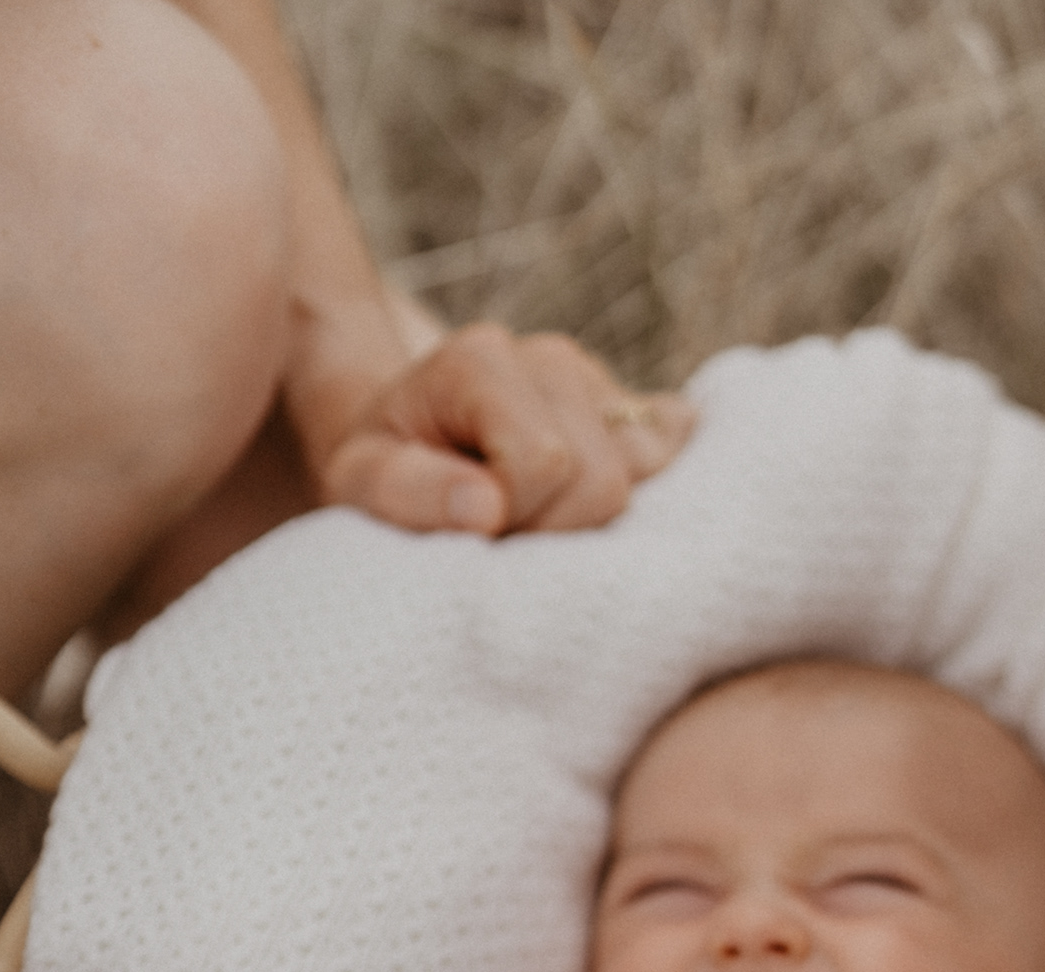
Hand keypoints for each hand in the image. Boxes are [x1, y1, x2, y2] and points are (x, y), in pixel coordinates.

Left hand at [293, 319, 693, 537]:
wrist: (410, 445)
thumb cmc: (384, 472)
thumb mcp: (361, 485)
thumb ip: (411, 492)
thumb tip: (487, 507)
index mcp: (482, 361)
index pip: (544, 462)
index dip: (516, 522)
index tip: (475, 536)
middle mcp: (553, 359)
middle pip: (603, 480)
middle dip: (557, 533)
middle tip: (506, 540)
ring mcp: (605, 385)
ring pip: (648, 482)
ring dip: (596, 527)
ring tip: (540, 524)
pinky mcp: (644, 414)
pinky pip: (682, 457)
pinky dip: (657, 500)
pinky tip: (603, 516)